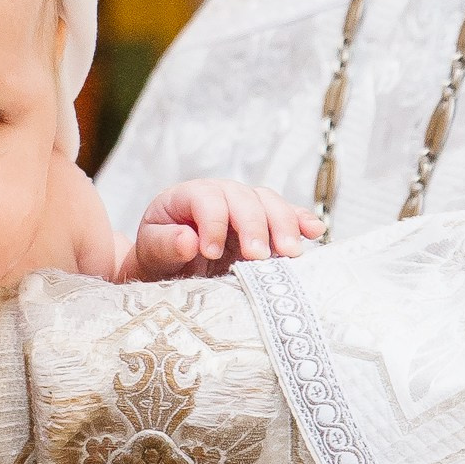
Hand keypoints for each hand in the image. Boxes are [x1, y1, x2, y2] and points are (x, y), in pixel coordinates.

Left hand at [126, 176, 319, 276]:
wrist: (171, 269)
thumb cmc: (159, 258)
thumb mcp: (150, 253)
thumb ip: (164, 244)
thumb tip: (188, 239)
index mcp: (187, 196)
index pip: (207, 199)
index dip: (212, 223)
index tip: (210, 253)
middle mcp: (220, 194)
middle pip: (244, 198)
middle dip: (254, 226)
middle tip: (258, 257)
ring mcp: (245, 206)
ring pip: (269, 202)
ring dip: (283, 226)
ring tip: (289, 253)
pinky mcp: (264, 223)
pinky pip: (287, 215)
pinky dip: (302, 221)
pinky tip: (314, 232)